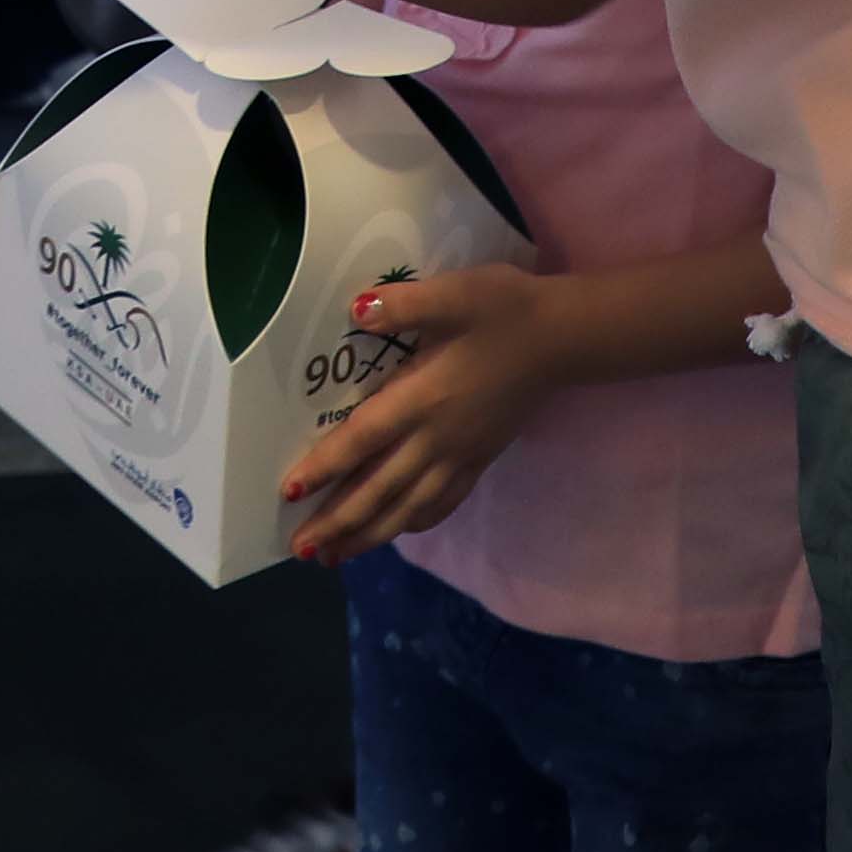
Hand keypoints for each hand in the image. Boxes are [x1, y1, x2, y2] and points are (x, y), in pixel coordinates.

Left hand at [281, 261, 566, 561]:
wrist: (561, 337)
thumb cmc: (502, 310)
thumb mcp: (454, 294)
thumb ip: (404, 305)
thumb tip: (355, 310)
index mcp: (422, 397)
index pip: (363, 440)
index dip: (326, 467)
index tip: (290, 492)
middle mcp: (436, 437)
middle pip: (378, 489)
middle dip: (338, 522)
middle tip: (300, 548)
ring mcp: (460, 455)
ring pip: (407, 507)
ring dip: (368, 535)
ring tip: (335, 557)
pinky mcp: (480, 459)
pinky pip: (442, 503)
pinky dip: (414, 522)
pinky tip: (399, 531)